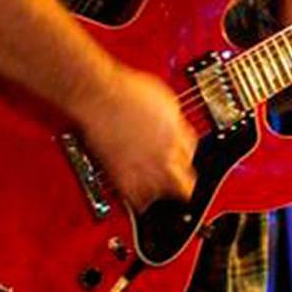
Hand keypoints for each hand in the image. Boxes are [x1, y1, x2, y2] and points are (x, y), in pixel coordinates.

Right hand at [79, 66, 196, 212]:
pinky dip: (140, 200)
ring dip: (164, 192)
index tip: (181, 155)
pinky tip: (139, 199)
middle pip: (184, 180)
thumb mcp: (164, 97)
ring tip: (160, 193)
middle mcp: (164, 154)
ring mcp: (144, 168)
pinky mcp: (122, 177)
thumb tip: (176, 127)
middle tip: (181, 184)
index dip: (186, 153)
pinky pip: (137, 200)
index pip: (191, 152)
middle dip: (184, 181)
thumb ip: (173, 119)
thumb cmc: (126, 91)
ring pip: (163, 193)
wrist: (100, 97)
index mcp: (176, 134)